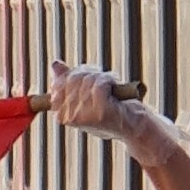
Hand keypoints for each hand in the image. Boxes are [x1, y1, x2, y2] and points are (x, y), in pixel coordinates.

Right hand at [47, 61, 181, 167]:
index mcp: (61, 114)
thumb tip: (55, 64)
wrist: (134, 125)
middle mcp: (69, 118)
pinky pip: (99, 85)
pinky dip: (109, 81)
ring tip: (110, 87)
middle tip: (103, 81)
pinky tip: (114, 88)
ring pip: (87, 80)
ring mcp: (84, 116)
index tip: (90, 77)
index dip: (77, 73)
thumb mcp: (85, 95)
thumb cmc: (110, 110)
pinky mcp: (100, 112)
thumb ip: (68, 80)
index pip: (59, 82)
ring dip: (102, 78)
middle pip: (73, 78)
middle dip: (90, 74)